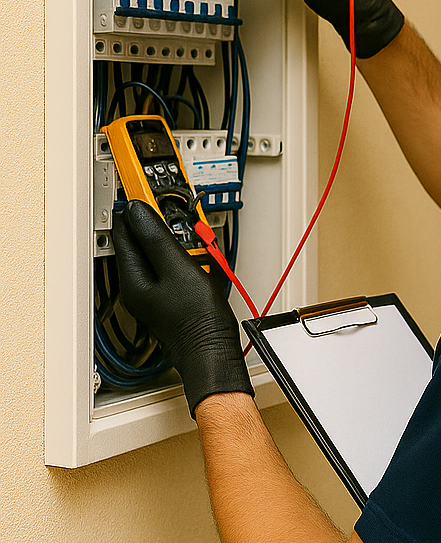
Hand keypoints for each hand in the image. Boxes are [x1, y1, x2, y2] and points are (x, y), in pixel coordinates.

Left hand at [112, 202, 253, 416]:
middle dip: (159, 224)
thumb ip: (157, 238)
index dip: (137, 207)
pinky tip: (198, 259)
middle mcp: (137, 286)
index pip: (125, 230)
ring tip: (193, 239)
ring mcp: (152, 292)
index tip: (150, 190)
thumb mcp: (179, 268)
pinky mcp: (167, 296)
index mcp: (133, 278)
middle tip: (179, 213)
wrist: (213, 351)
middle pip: (140, 241)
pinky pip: (170, 266)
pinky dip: (182, 257)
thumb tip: (139, 212)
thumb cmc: (197, 319)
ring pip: (156, 252)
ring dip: (174, 241)